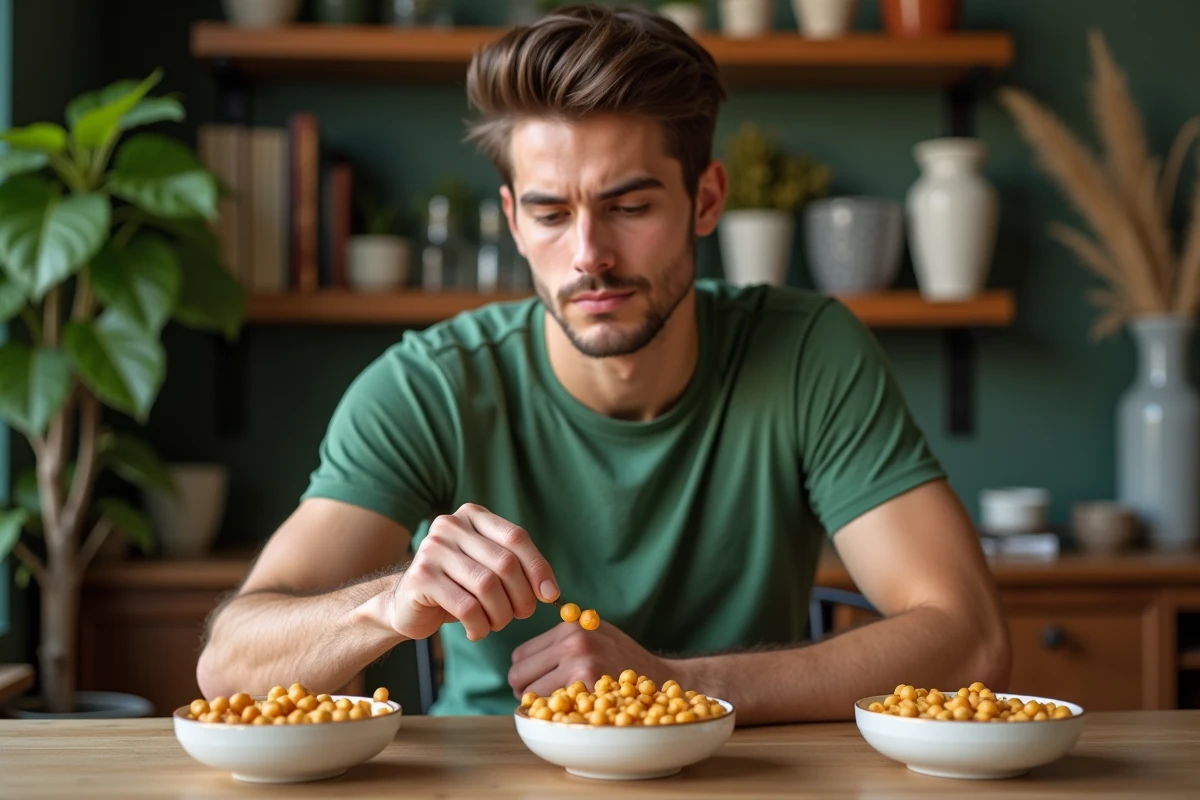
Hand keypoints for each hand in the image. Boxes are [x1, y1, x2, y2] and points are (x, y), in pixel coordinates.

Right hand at [389, 503, 557, 641]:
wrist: (407, 605)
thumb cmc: (457, 587)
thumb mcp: (488, 568)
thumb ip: (516, 568)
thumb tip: (550, 590)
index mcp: (472, 516)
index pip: (516, 537)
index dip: (538, 567)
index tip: (550, 594)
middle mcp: (450, 526)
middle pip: (505, 563)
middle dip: (521, 596)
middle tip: (522, 615)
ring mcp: (432, 549)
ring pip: (487, 586)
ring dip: (500, 615)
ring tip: (496, 624)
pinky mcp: (421, 578)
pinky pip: (466, 607)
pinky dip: (479, 626)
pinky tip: (476, 631)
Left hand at [508, 620, 676, 697]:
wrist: (661, 679)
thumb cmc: (624, 660)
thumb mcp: (595, 633)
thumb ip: (564, 638)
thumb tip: (520, 660)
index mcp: (571, 625)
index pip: (521, 653)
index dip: (525, 671)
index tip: (534, 681)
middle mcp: (573, 641)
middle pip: (519, 672)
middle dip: (524, 689)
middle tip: (540, 698)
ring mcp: (579, 663)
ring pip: (530, 691)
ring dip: (537, 703)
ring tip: (556, 704)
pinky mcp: (587, 686)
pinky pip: (550, 704)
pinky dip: (553, 711)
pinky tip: (568, 709)